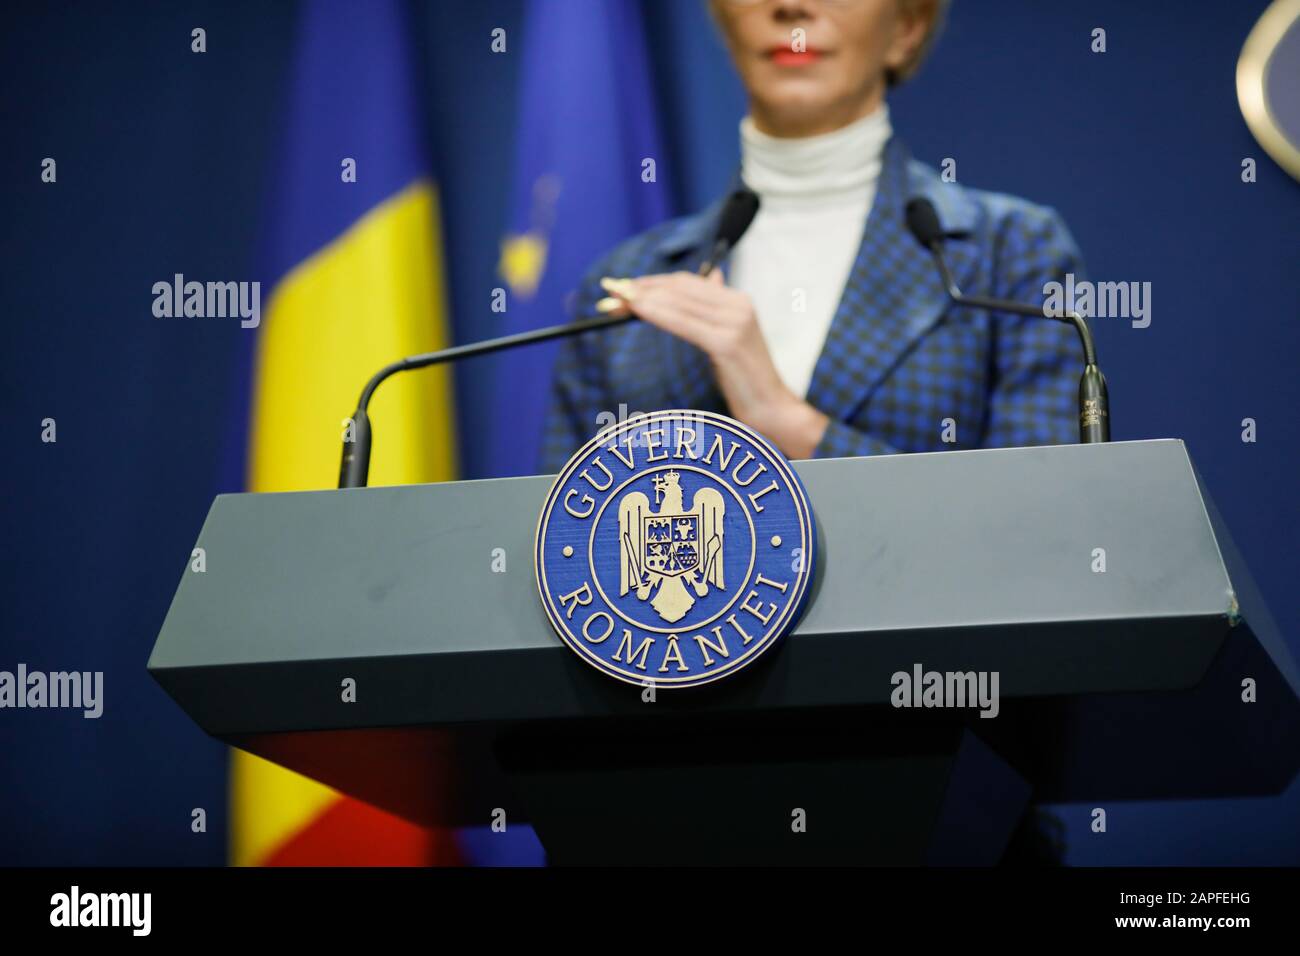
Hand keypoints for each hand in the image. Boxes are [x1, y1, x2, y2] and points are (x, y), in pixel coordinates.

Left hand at [597, 270, 828, 458]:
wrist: (772, 408)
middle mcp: (738, 305)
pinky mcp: (726, 343)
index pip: (687, 282)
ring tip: (612, 303)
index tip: (622, 287)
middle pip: (678, 288)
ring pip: (677, 302)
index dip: (652, 282)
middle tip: (608, 292)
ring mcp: (734, 323)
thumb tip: (712, 276)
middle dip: (640, 289)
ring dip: (641, 300)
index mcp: (738, 301)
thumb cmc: (746, 379)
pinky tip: (637, 311)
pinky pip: (683, 323)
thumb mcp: (730, 337)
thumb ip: (717, 308)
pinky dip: (657, 314)